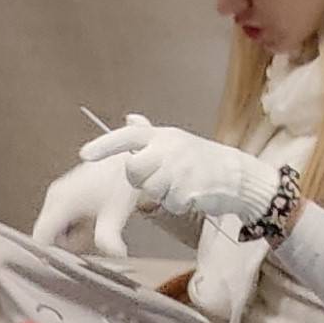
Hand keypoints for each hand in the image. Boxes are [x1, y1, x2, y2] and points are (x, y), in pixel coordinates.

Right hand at [33, 152, 139, 253]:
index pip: (40, 236)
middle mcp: (55, 196)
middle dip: (64, 244)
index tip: (66, 258)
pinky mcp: (65, 191)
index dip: (50, 252)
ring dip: (69, 234)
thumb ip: (110, 238)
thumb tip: (114, 254)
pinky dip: (71, 224)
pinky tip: (89, 219)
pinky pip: (60, 216)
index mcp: (61, 202)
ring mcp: (59, 192)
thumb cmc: (120, 180)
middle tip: (86, 239)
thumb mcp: (116, 214)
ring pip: (53, 225)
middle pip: (46, 233)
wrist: (126, 157)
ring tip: (90, 227)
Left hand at [112, 123, 278, 227]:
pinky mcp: (190, 190)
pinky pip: (170, 203)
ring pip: (152, 190)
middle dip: (140, 179)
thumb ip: (149, 134)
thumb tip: (130, 118)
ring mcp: (180, 170)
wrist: (237, 174)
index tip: (85, 154)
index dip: (104, 145)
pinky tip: (192, 194)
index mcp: (162, 136)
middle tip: (158, 178)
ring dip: (163, 194)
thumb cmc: (202, 159)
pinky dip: (178, 204)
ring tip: (181, 184)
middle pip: (134, 170)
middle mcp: (169, 149)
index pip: (127, 137)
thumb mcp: (175, 140)